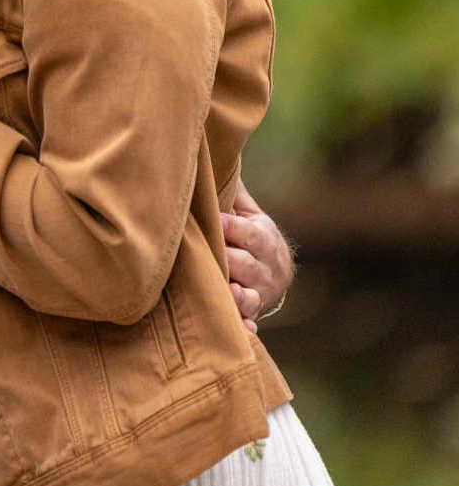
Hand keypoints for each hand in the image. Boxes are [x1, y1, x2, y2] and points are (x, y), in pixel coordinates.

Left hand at [221, 180, 294, 334]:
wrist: (272, 273)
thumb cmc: (247, 234)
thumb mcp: (246, 211)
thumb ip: (231, 192)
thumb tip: (214, 155)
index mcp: (264, 237)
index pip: (251, 233)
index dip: (234, 227)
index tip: (219, 221)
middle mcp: (266, 267)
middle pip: (248, 264)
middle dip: (232, 260)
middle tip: (215, 256)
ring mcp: (260, 293)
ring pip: (249, 295)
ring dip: (238, 295)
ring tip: (227, 291)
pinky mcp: (252, 313)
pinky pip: (249, 322)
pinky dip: (245, 326)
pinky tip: (241, 330)